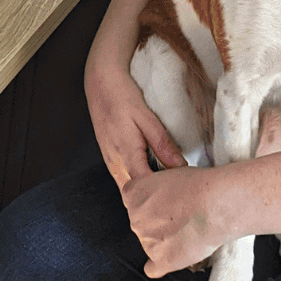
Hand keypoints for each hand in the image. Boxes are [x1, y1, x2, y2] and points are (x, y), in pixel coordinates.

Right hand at [85, 60, 182, 191]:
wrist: (100, 83)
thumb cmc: (122, 96)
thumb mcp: (146, 117)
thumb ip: (162, 144)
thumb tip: (180, 166)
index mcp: (125, 153)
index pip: (144, 188)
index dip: (162, 193)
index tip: (180, 190)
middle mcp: (114, 162)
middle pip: (134, 194)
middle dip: (154, 196)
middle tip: (177, 189)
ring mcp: (109, 162)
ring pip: (128, 189)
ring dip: (145, 190)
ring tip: (168, 183)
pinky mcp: (109, 158)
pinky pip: (124, 178)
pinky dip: (138, 181)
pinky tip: (153, 173)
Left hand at [122, 163, 231, 277]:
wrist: (216, 205)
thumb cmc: (199, 187)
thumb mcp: (169, 172)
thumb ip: (155, 185)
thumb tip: (157, 192)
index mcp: (133, 193)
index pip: (133, 199)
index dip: (152, 201)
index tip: (164, 202)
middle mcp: (135, 218)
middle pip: (141, 221)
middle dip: (158, 220)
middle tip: (180, 216)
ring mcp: (146, 240)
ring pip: (150, 242)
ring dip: (165, 239)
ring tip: (188, 230)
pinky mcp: (161, 259)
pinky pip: (153, 268)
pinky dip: (162, 263)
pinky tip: (173, 256)